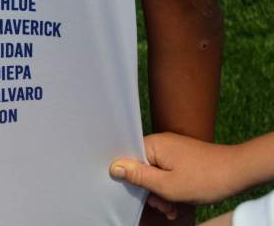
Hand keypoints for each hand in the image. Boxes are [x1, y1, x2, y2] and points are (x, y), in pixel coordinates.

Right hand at [110, 133, 243, 211]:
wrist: (238, 172)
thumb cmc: (204, 178)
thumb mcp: (167, 185)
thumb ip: (138, 176)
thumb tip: (114, 167)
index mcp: (153, 145)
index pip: (127, 158)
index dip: (128, 178)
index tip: (135, 194)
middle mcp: (161, 143)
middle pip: (141, 168)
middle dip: (149, 190)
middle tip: (162, 205)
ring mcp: (172, 149)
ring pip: (155, 173)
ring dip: (161, 193)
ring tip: (172, 208)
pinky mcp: (181, 157)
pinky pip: (167, 172)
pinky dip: (170, 188)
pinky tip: (177, 203)